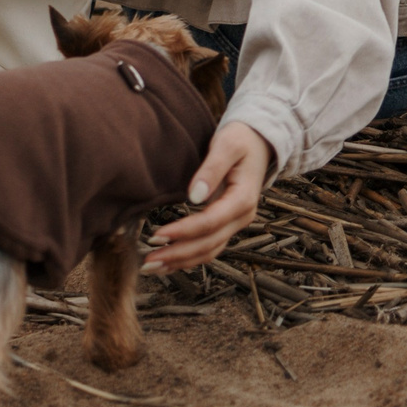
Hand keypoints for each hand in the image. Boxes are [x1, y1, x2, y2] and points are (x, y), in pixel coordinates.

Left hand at [145, 122, 269, 271]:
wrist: (258, 142)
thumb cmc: (240, 139)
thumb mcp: (227, 145)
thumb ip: (212, 168)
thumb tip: (194, 196)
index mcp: (243, 199)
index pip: (210, 222)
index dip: (183, 231)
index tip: (157, 235)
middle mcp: (242, 217)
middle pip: (208, 244)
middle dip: (177, 254)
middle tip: (148, 261)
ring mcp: (235, 224)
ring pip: (209, 251)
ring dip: (181, 262)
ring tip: (152, 267)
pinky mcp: (227, 225)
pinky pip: (209, 248)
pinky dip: (188, 258)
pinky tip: (168, 262)